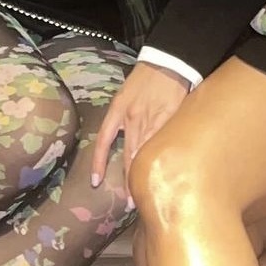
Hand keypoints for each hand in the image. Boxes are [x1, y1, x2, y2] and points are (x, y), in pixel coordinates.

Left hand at [90, 62, 190, 194]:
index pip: (103, 140)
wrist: (167, 62)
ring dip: (143, 174)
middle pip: (128, 155)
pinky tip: (162, 172)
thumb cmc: (145, 79)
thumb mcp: (125, 95)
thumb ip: (123, 118)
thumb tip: (123, 141)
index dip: (99, 162)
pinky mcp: (169, 118)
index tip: (95, 182)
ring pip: (144, 152)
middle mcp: (132, 117)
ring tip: (144, 195)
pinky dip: (159, 159)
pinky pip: (162, 143)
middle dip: (128, 179)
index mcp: (117, 109)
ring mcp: (151, 119)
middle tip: (129, 203)